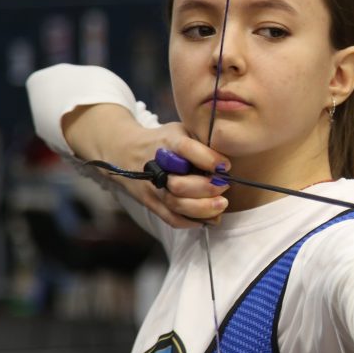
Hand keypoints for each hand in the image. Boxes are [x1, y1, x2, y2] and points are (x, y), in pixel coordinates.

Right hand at [61, 104, 230, 227]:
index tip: (226, 166)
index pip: (185, 149)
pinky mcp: (151, 203)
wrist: (126, 152)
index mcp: (167, 141)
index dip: (208, 159)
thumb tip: (227, 164)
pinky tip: (209, 217)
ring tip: (221, 204)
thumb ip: (201, 142)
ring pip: (176, 204)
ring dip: (203, 208)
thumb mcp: (181, 131)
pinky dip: (193, 221)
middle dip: (207, 189)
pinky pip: (172, 218)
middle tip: (225, 187)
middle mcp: (156, 165)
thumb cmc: (164, 142)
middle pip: (179, 184)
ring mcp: (152, 187)